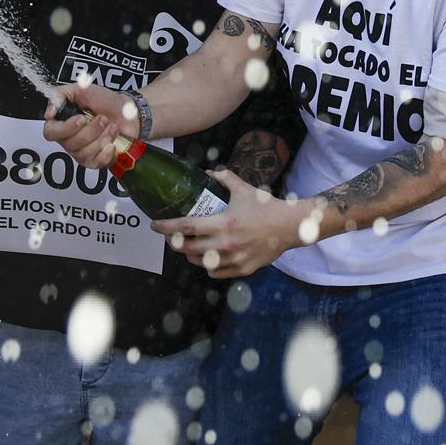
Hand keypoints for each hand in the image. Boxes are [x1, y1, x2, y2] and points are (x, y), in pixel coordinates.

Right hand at [42, 83, 134, 168]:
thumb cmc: (104, 101)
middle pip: (70, 144)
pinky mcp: (95, 160)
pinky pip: (95, 164)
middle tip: (103, 118)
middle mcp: (68, 140)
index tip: (82, 118)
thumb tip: (49, 113)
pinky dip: (105, 153)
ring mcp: (81, 152)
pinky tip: (112, 144)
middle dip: (91, 130)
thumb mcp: (81, 88)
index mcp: (62, 123)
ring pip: (83, 153)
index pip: (51, 133)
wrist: (128, 111)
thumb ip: (61, 95)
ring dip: (102, 137)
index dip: (66, 128)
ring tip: (112, 127)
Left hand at [152, 170, 303, 279]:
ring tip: (188, 247)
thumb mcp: (245, 189)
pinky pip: (215, 272)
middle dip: (174, 242)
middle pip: (187, 248)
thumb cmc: (267, 207)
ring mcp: (233, 259)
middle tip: (171, 236)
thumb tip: (209, 172)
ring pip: (199, 263)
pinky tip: (208, 258)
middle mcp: (225, 243)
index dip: (167, 227)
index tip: (155, 225)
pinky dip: (208, 266)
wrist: (290, 226)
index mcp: (223, 223)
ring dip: (189, 255)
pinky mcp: (242, 269)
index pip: (186, 227)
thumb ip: (225, 179)